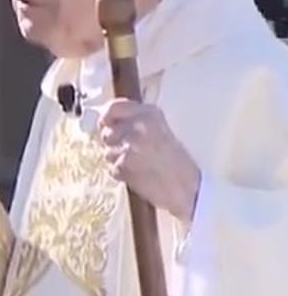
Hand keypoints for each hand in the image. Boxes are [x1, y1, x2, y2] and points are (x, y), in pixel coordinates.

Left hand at [98, 99, 201, 224]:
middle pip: (106, 132)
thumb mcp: (160, 129)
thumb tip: (108, 117)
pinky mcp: (123, 164)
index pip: (113, 107)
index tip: (106, 124)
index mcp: (149, 114)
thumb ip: (135, 119)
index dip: (106, 117)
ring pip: (107, 151)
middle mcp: (137, 126)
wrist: (188, 189)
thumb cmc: (176, 162)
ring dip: (118, 160)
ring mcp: (129, 145)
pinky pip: (112, 167)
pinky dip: (121, 173)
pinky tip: (138, 174)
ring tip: (138, 164)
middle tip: (133, 152)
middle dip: (113, 143)